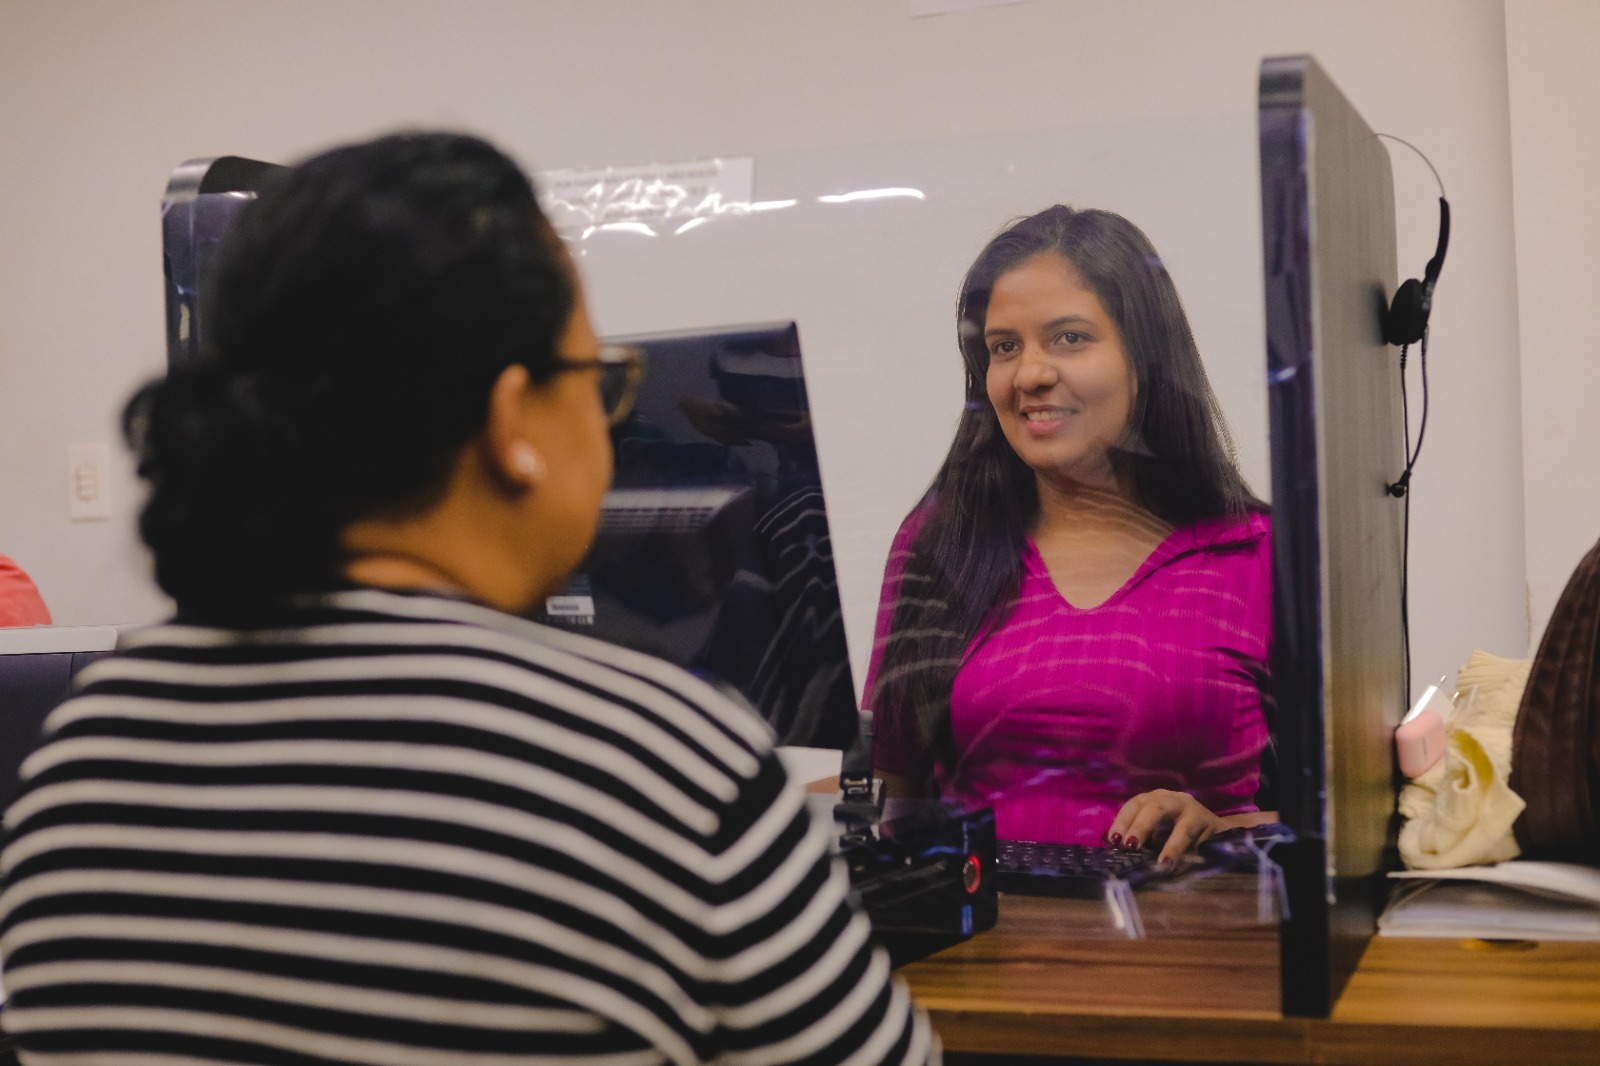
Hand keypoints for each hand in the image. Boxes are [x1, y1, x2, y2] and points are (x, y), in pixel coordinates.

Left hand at [1107, 789, 1223, 867]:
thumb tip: (1120, 855)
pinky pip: (1201, 840)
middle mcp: (1172, 800)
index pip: (1134, 805)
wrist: (1215, 832)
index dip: (1122, 821)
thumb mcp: (1156, 834)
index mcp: (1153, 800)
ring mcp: (1193, 810)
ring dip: (1172, 846)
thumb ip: (1141, 841)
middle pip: (1154, 808)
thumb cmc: (1177, 834)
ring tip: (1163, 863)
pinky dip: (1192, 853)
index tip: (1114, 841)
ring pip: (1182, 826)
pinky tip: (1187, 864)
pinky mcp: (1210, 824)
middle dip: (1141, 827)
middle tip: (1131, 846)